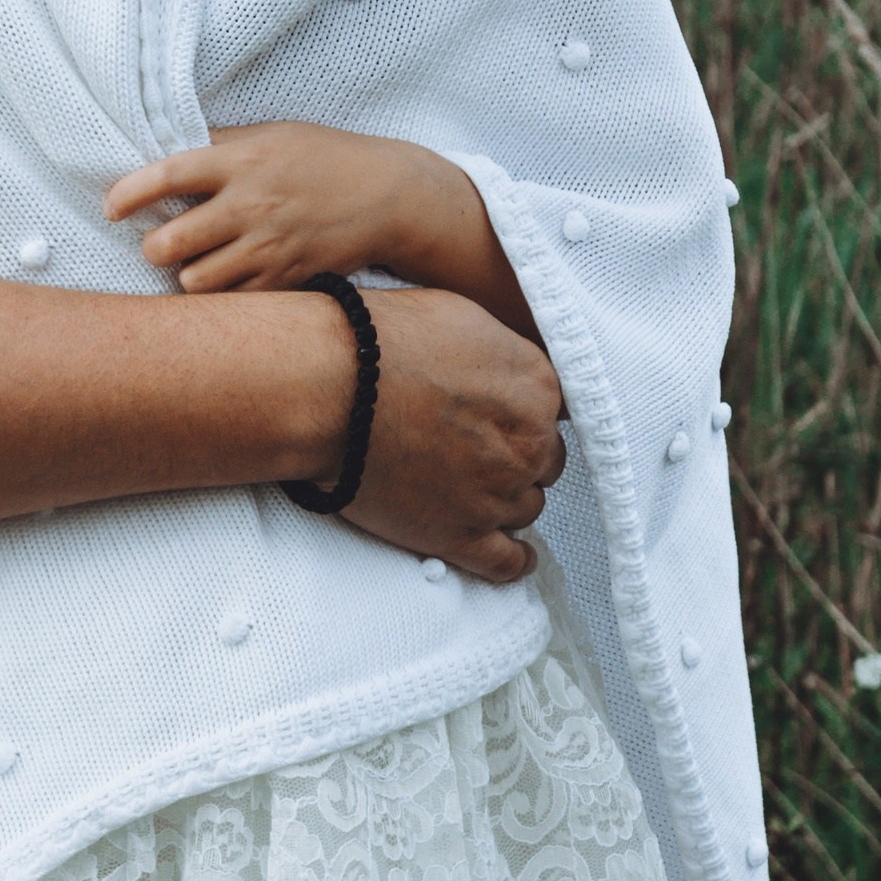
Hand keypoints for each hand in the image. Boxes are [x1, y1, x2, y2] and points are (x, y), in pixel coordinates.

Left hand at [106, 123, 447, 291]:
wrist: (388, 195)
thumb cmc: (323, 157)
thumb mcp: (271, 135)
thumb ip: (218, 145)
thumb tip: (162, 149)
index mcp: (242, 160)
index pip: (168, 176)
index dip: (128, 193)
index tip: (110, 207)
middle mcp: (252, 205)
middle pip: (172, 242)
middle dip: (153, 248)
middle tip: (158, 244)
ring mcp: (271, 247)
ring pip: (197, 282)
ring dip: (187, 276)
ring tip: (197, 264)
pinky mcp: (289, 279)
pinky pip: (236, 302)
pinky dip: (224, 297)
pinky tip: (229, 281)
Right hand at [334, 288, 565, 583]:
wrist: (328, 389)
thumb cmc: (382, 343)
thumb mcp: (463, 317)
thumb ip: (504, 354)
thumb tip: (510, 373)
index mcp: (536, 386)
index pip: (553, 412)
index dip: (521, 414)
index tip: (497, 417)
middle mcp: (528, 444)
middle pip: (544, 462)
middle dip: (515, 456)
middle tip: (475, 447)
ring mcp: (497, 495)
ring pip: (527, 508)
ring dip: (505, 499)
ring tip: (468, 486)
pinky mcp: (460, 536)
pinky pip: (506, 562)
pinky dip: (513, 560)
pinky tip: (512, 553)